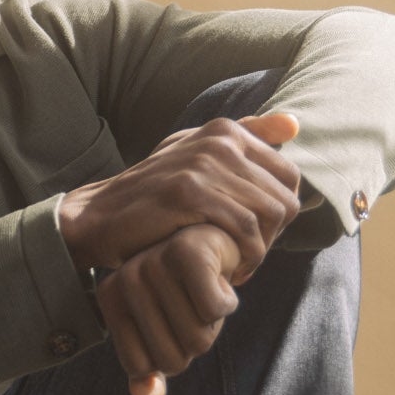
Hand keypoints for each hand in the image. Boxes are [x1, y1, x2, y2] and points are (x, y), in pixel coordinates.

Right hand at [60, 111, 302, 283]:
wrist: (99, 216)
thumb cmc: (153, 193)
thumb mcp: (193, 153)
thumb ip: (245, 137)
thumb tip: (294, 124)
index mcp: (225, 130)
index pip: (289, 176)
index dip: (281, 214)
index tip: (258, 236)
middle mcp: (218, 140)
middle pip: (283, 198)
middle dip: (274, 237)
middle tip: (249, 257)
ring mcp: (202, 165)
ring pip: (268, 215)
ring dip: (261, 251)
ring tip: (241, 265)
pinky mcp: (189, 193)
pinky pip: (245, 229)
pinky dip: (246, 256)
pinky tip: (232, 269)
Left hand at [96, 223, 241, 394]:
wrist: (216, 234)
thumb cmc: (187, 288)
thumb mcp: (165, 330)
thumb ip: (151, 366)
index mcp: (110, 298)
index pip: (141, 366)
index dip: (169, 355)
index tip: (173, 322)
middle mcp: (125, 280)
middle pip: (173, 359)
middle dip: (195, 341)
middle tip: (195, 307)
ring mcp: (152, 264)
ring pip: (197, 338)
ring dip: (212, 324)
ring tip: (205, 291)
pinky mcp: (187, 253)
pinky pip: (213, 311)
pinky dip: (227, 301)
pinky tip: (221, 278)